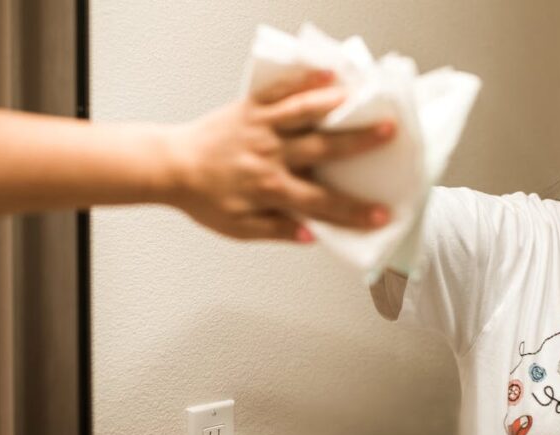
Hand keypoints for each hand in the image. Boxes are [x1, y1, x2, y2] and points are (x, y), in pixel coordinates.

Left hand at [164, 69, 394, 240]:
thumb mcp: (239, 227)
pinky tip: (327, 74)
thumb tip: (311, 235)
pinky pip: (280, 91)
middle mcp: (270, 155)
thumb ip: (277, 230)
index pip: (321, 202)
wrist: (169, 166)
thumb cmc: (204, 198)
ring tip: (363, 96)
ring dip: (336, 105)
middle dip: (358, 142)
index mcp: (270, 188)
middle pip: (322, 148)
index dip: (353, 211)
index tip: (380, 214)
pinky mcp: (250, 107)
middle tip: (389, 133)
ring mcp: (261, 127)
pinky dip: (304, 81)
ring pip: (304, 113)